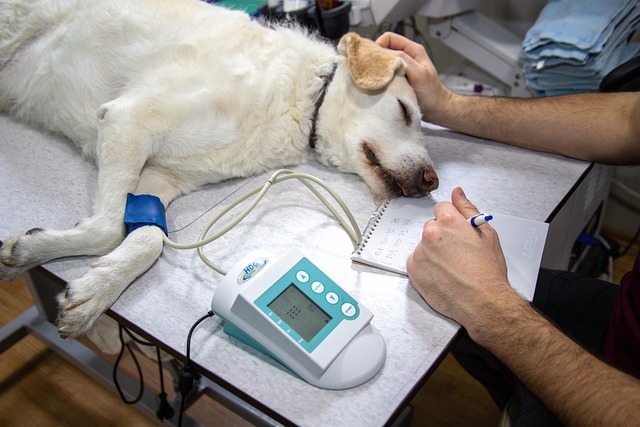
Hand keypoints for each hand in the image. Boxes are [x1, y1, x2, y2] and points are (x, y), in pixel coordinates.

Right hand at [375, 32, 452, 120]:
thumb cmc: (432, 92)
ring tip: (377, 78)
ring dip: (378, 69)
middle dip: (377, 57)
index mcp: (413, 50)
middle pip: (384, 49)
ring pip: (383, 62)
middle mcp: (406, 56)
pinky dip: (381, 77)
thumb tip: (386, 53)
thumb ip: (404, 61)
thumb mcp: (419, 74)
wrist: (436, 109)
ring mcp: (401, 68)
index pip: (389, 38)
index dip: (379, 45)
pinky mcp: (397, 78)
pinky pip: (385, 73)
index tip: (374, 59)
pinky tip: (381, 84)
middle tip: (373, 69)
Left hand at [406, 187, 517, 339]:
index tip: (456, 232)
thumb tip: (457, 193)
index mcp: (448, 221)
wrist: (483, 302)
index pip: (441, 209)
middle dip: (442, 236)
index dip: (451, 221)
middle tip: (457, 253)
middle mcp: (431, 234)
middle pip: (431, 227)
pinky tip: (442, 274)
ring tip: (451, 267)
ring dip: (433, 252)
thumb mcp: (486, 234)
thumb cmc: (488, 272)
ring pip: (424, 245)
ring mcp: (420, 252)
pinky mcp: (413, 269)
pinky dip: (426, 267)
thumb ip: (468, 209)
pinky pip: (417, 261)